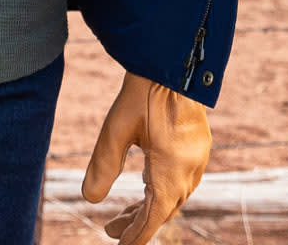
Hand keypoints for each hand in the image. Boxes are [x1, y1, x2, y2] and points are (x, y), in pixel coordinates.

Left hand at [81, 72, 210, 242]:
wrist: (173, 60)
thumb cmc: (142, 92)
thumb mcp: (115, 129)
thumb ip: (103, 165)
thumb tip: (89, 199)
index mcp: (171, 172)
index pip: (153, 219)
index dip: (135, 236)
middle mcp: (190, 171)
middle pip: (163, 210)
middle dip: (138, 223)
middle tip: (111, 229)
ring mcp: (198, 158)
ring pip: (174, 196)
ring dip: (151, 207)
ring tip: (126, 213)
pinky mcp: (198, 145)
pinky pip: (182, 180)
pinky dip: (163, 189)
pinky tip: (148, 184)